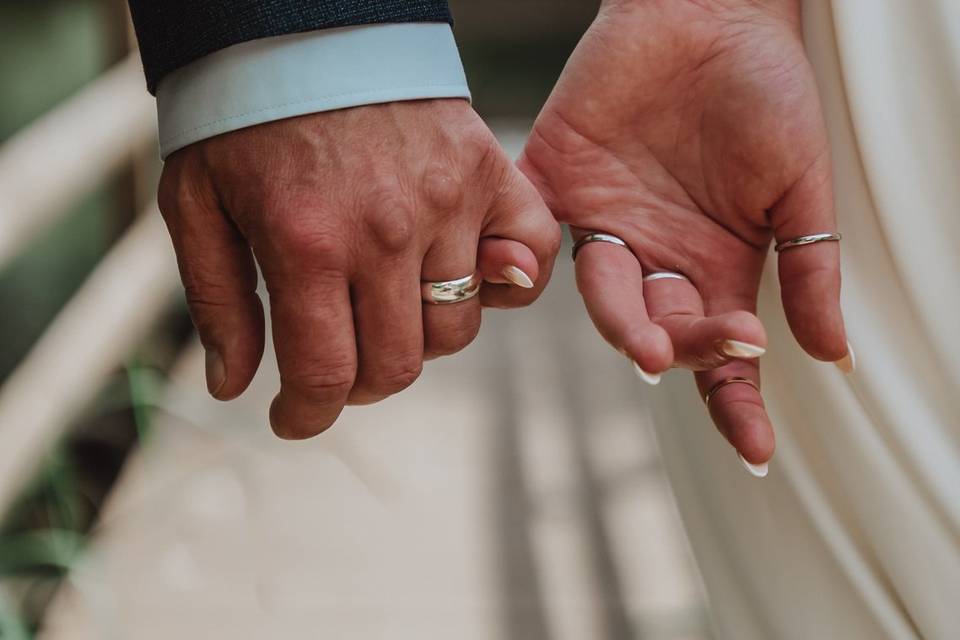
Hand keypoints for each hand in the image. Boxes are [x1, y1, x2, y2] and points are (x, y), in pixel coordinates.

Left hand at [159, 99, 559, 438]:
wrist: (307, 27)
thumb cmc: (245, 118)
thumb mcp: (197, 204)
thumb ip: (217, 302)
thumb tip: (233, 388)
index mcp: (308, 243)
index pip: (326, 374)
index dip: (306, 416)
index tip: (295, 419)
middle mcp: (387, 231)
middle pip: (396, 366)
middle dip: (357, 385)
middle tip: (336, 364)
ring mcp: (448, 202)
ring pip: (455, 327)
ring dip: (417, 338)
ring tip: (385, 308)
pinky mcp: (489, 172)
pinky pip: (530, 257)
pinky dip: (509, 283)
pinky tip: (469, 278)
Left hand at [520, 0, 849, 464]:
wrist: (710, 13)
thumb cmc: (767, 92)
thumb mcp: (801, 185)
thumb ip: (810, 267)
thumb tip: (833, 356)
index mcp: (716, 267)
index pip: (723, 352)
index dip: (737, 404)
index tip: (756, 451)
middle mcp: (658, 259)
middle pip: (660, 331)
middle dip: (676, 351)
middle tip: (683, 354)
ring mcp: (605, 224)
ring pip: (602, 297)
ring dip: (622, 324)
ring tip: (648, 337)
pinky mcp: (556, 183)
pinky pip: (533, 235)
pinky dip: (527, 260)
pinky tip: (540, 272)